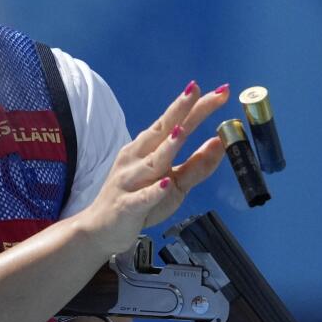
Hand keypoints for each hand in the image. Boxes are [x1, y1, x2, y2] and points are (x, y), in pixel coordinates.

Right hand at [78, 81, 228, 254]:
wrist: (99, 229)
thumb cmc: (137, 201)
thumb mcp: (174, 183)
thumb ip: (197, 165)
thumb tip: (221, 142)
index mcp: (146, 148)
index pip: (174, 123)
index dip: (194, 107)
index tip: (219, 92)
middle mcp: (136, 158)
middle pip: (161, 132)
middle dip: (180, 111)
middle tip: (197, 92)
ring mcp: (129, 181)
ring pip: (152, 162)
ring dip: (167, 146)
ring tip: (182, 131)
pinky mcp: (127, 205)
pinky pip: (142, 197)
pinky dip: (154, 191)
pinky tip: (165, 184)